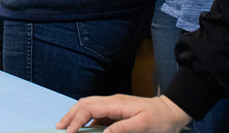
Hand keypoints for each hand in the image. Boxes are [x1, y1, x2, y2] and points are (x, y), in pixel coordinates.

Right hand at [57, 94, 190, 132]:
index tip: (69, 132)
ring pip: (88, 106)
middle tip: (59, 127)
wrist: (171, 111)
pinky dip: (86, 118)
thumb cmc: (160, 120)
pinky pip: (96, 112)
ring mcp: (113, 104)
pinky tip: (84, 127)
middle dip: (70, 115)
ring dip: (76, 115)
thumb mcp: (144, 126)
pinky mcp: (116, 109)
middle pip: (84, 104)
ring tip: (66, 125)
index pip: (89, 109)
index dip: (77, 120)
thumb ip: (123, 129)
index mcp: (116, 104)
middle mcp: (111, 101)